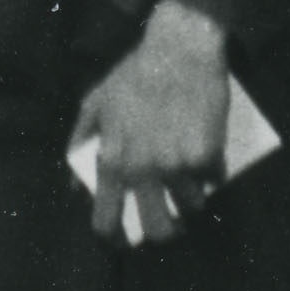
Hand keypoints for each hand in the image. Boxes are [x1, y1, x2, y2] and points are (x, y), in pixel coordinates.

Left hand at [72, 2, 234, 218]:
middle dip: (166, 233)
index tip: (124, 240)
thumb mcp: (94, 105)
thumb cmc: (134, 75)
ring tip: (195, 186)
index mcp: (111, 162)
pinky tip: (210, 158)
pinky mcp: (208, 153)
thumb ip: (80, 145)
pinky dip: (214, 174)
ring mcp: (178, 164)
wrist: (179, 50)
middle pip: (158, 228)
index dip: (115, 238)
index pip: (106, 220)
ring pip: (193, 206)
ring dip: (195, 200)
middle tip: (172, 224)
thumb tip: (74, 185)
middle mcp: (144, 170)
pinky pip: (215, 178)